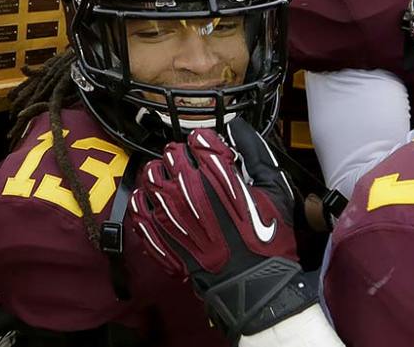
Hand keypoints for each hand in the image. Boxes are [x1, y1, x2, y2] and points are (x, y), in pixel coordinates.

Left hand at [130, 123, 314, 339]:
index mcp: (217, 173)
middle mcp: (188, 187)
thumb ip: (256, 152)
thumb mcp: (274, 190)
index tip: (210, 151)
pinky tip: (157, 203)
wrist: (252, 287)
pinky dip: (145, 200)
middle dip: (182, 155)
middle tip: (192, 166)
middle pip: (171, 152)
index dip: (205, 142)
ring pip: (150, 174)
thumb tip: (238, 127)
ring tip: (173, 181)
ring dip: (161, 173)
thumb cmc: (267, 242)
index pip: (197, 139)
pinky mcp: (158, 234)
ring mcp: (169, 210)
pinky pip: (138, 207)